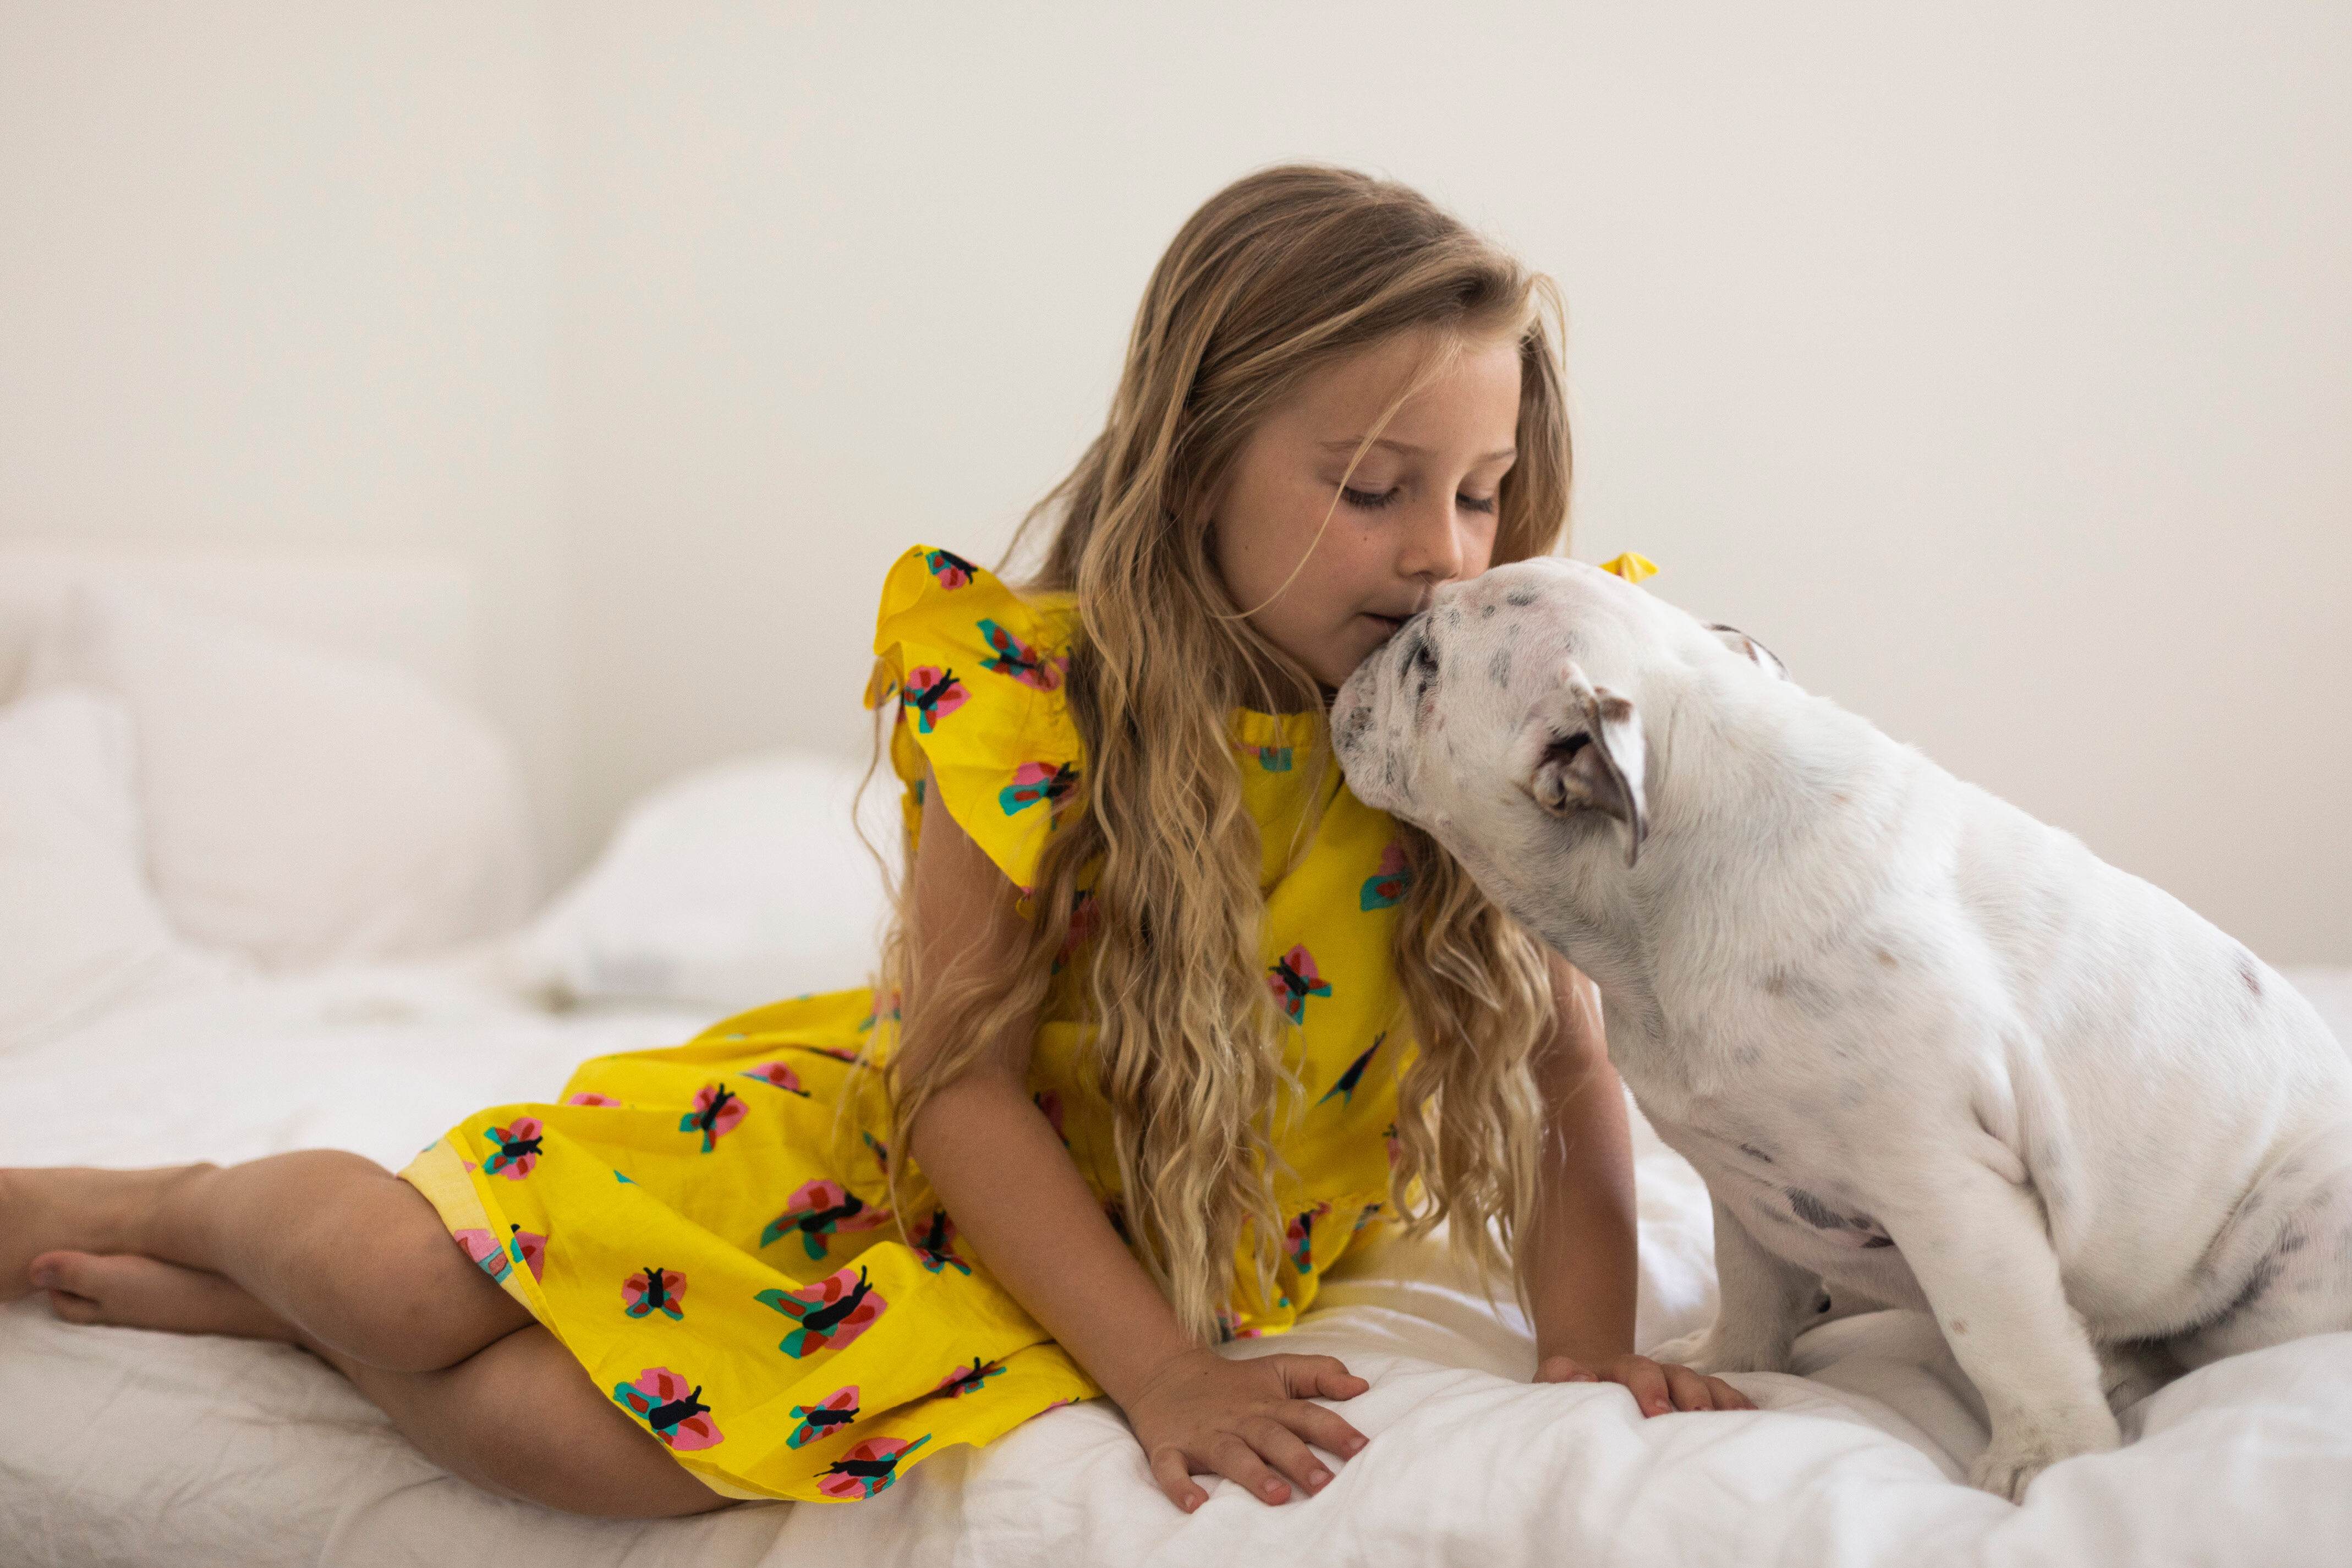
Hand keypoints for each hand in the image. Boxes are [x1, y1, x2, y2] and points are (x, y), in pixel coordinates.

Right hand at [1120, 1347, 1370, 1511]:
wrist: (1164, 1373)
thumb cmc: (1234, 1382)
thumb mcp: (1277, 1369)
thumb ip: (1319, 1373)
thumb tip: (1361, 1385)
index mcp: (1267, 1404)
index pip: (1305, 1415)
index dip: (1334, 1430)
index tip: (1361, 1448)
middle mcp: (1238, 1420)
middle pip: (1271, 1438)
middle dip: (1298, 1460)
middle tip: (1325, 1484)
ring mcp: (1203, 1435)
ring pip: (1230, 1455)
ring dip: (1253, 1475)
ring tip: (1277, 1495)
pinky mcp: (1168, 1448)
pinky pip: (1171, 1469)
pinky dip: (1180, 1486)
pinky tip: (1195, 1505)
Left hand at [1535, 1351, 1753, 1413]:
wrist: (1587, 1376)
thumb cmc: (1571, 1389)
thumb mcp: (1552, 1382)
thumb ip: (1558, 1377)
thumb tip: (1582, 1378)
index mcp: (1615, 1369)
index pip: (1634, 1370)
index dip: (1647, 1388)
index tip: (1655, 1412)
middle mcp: (1649, 1372)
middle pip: (1676, 1375)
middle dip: (1687, 1395)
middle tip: (1698, 1417)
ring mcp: (1671, 1382)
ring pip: (1699, 1383)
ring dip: (1717, 1401)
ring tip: (1735, 1421)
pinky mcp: (1688, 1395)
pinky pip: (1717, 1395)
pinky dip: (1734, 1404)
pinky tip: (1753, 1419)